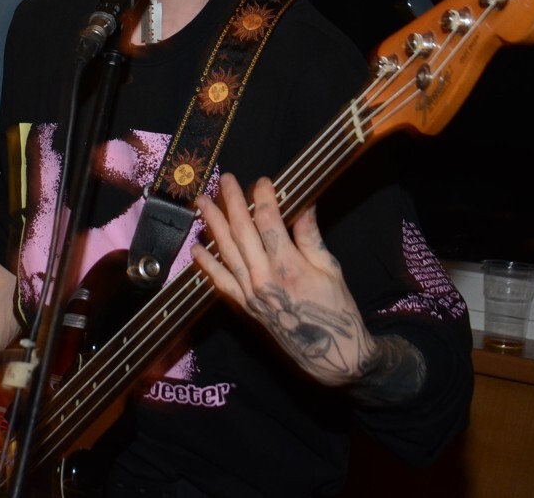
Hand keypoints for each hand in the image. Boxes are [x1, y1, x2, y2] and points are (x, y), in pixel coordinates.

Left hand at [191, 173, 375, 386]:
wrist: (331, 353)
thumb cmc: (336, 309)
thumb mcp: (330, 268)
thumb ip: (311, 236)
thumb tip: (305, 204)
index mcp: (289, 266)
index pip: (269, 222)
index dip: (264, 198)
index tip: (263, 181)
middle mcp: (264, 278)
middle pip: (242, 231)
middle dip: (232, 202)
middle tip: (225, 180)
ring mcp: (250, 293)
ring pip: (226, 251)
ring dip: (213, 224)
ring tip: (202, 203)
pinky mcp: (245, 306)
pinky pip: (220, 282)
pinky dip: (207, 264)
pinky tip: (196, 248)